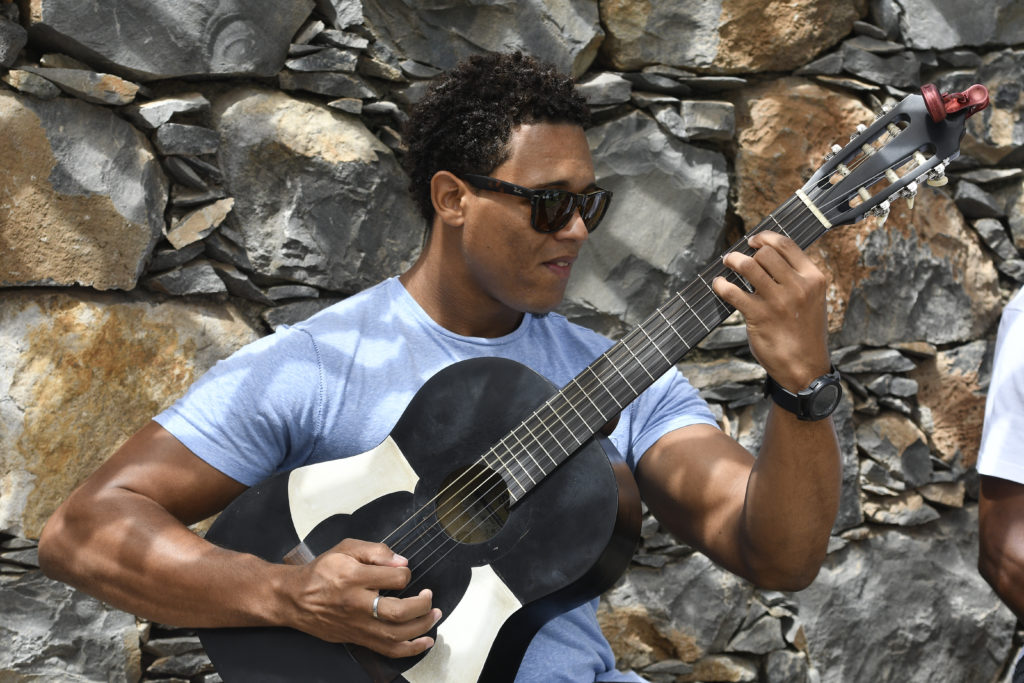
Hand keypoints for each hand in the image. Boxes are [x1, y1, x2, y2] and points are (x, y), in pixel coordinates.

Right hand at [284, 538, 440, 657]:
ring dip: (421, 626)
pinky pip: (387, 649)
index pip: (393, 578)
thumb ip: (375, 550)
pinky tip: (425, 641)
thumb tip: (401, 561)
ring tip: (434, 615)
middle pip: (396, 611)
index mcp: (353, 577)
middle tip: (429, 595)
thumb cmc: (322, 571)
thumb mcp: (346, 548)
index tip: (404, 572)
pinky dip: (410, 648)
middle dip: (421, 604)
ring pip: (395, 634)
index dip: (405, 573)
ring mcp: (357, 625)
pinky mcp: (357, 638)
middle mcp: (356, 604)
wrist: (295, 598)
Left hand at [712, 231, 830, 390]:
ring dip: (732, 261)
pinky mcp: (759, 316)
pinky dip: (721, 285)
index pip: (786, 245)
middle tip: (735, 257)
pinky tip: (719, 285)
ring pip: (748, 266)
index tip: (753, 241)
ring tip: (727, 263)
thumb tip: (768, 257)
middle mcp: (798, 287)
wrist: (806, 368)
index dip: (765, 238)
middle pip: (764, 253)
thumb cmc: (805, 332)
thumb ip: (797, 278)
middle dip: (746, 252)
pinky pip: (733, 292)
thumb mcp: (813, 300)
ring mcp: (778, 301)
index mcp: (813, 278)